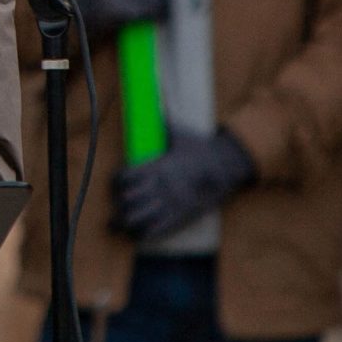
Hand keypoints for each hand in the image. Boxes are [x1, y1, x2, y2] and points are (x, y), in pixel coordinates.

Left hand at [112, 128, 253, 241]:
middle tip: (114, 209)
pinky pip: (156, 232)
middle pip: (127, 201)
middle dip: (117, 206)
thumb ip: (163, 123)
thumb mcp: (180, 133)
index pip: (125, 178)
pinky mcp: (181, 217)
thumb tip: (154, 104)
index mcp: (158, 166)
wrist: (227, 167)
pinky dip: (143, 236)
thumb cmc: (202, 148)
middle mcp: (161, 186)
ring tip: (116, 227)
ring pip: (138, 219)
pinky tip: (135, 237)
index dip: (115, 183)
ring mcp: (170, 204)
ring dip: (125, 224)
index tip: (114, 186)